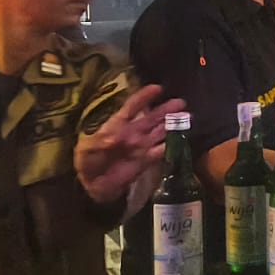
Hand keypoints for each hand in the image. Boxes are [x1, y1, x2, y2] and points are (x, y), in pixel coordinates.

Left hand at [75, 85, 187, 201]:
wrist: (92, 186)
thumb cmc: (87, 163)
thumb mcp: (87, 150)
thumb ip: (99, 142)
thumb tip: (115, 138)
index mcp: (117, 125)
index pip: (132, 107)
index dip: (144, 97)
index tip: (158, 88)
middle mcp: (133, 133)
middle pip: (152, 118)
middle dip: (166, 109)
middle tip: (181, 102)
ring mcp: (141, 146)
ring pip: (160, 132)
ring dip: (173, 124)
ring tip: (188, 117)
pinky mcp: (146, 160)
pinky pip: (161, 151)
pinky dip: (171, 145)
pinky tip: (181, 138)